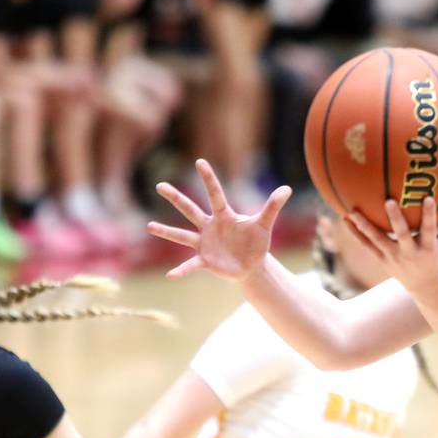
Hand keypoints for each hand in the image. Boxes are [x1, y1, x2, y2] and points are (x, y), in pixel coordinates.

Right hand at [151, 159, 292, 282]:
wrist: (252, 265)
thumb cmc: (256, 242)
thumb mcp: (264, 225)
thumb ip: (272, 207)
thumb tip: (287, 188)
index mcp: (224, 216)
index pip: (215, 194)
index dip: (209, 179)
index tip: (200, 161)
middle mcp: (209, 226)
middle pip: (190, 209)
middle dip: (176, 198)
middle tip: (159, 185)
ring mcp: (204, 243)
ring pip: (182, 235)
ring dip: (167, 231)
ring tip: (149, 226)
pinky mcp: (205, 260)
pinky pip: (190, 264)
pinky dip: (181, 270)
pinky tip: (170, 276)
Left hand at [344, 196, 437, 298]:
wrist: (424, 286)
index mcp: (428, 247)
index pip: (430, 229)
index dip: (430, 215)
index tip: (428, 197)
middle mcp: (409, 253)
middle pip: (401, 235)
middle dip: (396, 219)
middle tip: (389, 200)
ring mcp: (393, 257)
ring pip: (377, 240)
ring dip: (365, 226)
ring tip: (352, 211)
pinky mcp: (381, 259)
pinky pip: (367, 245)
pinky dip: (356, 233)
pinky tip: (345, 218)